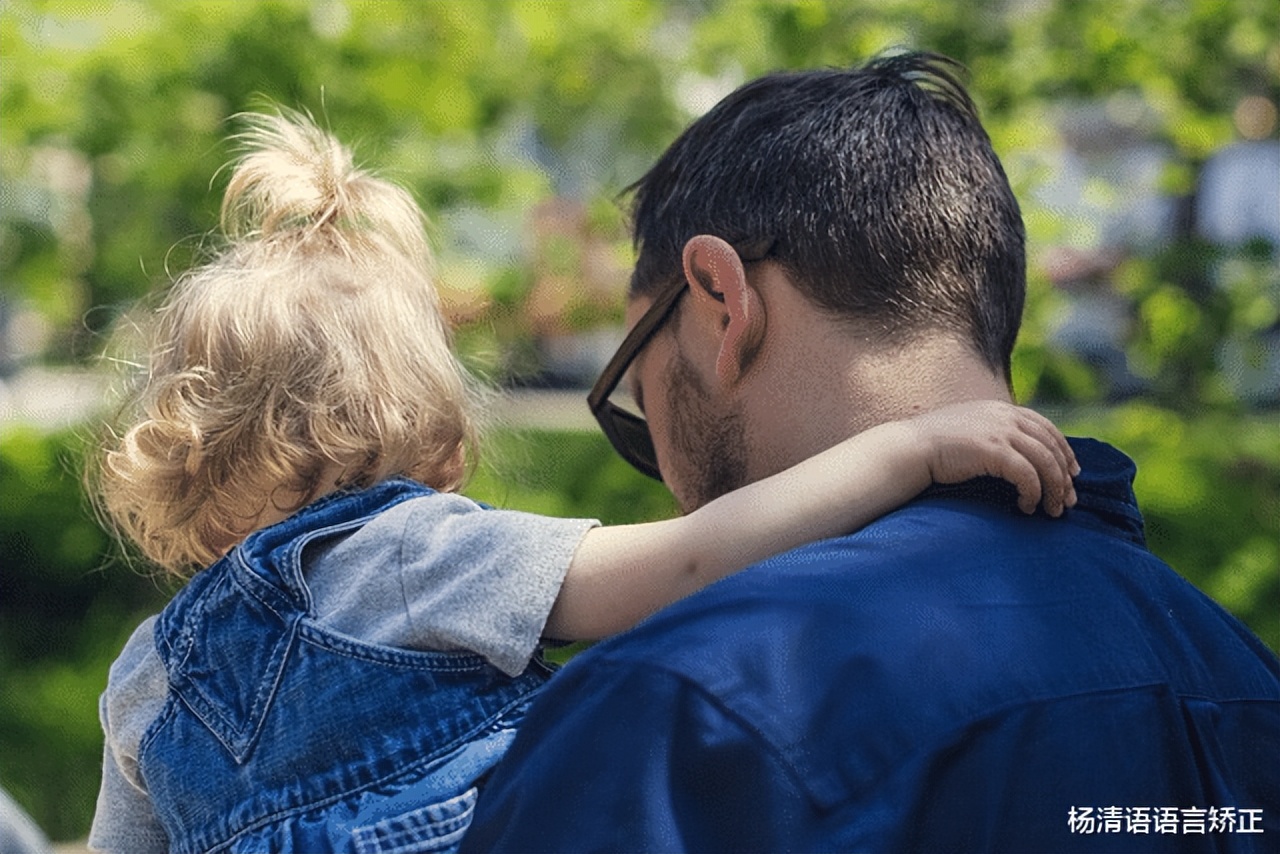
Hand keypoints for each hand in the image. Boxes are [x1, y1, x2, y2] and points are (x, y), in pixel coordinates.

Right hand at [905, 400, 1078, 515]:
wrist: (910, 448)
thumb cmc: (934, 446)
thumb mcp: (970, 430)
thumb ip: (993, 434)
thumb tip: (1013, 455)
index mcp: (1002, 409)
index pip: (1046, 428)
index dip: (1065, 451)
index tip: (1072, 473)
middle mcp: (1005, 416)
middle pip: (1051, 446)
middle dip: (1064, 476)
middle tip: (1069, 501)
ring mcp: (1000, 431)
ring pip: (1045, 462)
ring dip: (1054, 489)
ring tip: (1053, 510)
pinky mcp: (993, 450)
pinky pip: (1027, 475)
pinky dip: (1033, 493)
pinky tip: (1027, 507)